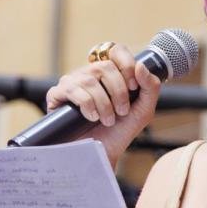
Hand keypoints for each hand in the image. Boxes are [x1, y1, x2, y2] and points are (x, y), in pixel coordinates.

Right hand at [45, 44, 160, 164]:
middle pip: (104, 66)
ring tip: (108, 120)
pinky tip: (91, 117)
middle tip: (122, 111)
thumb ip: (150, 88)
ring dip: (104, 103)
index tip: (133, 86)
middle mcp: (89, 75)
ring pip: (89, 79)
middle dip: (118, 91)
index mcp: (109, 74)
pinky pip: (72, 89)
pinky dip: (87, 104)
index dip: (126, 64)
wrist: (100, 156)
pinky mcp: (56, 96)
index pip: (115, 50)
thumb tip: (140, 65)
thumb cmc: (119, 133)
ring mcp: (72, 83)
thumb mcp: (143, 111)